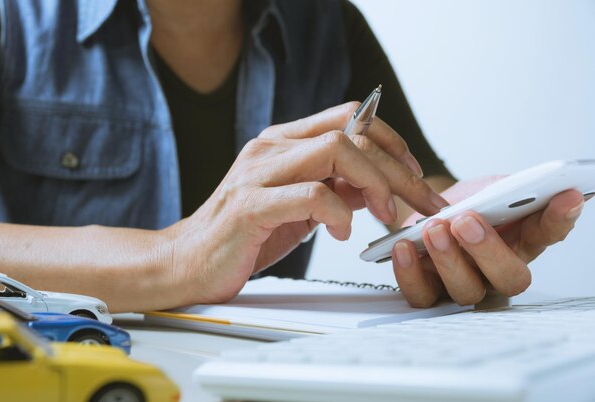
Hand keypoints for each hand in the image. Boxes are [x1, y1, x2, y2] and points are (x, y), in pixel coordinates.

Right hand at [165, 103, 447, 304]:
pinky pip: (310, 194)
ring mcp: (258, 173)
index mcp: (283, 143)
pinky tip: (342, 232)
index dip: (391, 139)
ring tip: (387, 214)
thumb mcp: (299, 208)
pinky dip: (338, 212)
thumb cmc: (243, 235)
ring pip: (336, 150)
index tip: (415, 173)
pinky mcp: (249, 205)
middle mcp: (271, 148)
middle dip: (398, 168)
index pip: (350, 116)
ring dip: (376, 183)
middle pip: (352, 132)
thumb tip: (377, 185)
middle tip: (421, 201)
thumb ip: (334, 188)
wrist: (187, 261)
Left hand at [392, 177, 586, 306]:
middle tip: (467, 221)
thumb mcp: (489, 190)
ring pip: (465, 290)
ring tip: (434, 229)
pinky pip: (421, 295)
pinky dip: (410, 273)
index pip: (548, 233)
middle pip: (508, 278)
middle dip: (488, 249)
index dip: (559, 219)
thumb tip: (538, 185)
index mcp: (521, 241)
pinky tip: (404, 247)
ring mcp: (463, 284)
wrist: (424, 214)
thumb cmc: (463, 205)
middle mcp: (497, 271)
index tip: (566, 196)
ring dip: (448, 259)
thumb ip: (511, 191)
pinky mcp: (428, 289)